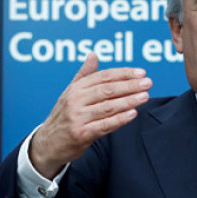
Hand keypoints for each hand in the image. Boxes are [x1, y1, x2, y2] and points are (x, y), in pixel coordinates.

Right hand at [29, 52, 151, 177]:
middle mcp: (75, 100)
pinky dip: (119, 119)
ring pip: (107, 107)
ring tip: (145, 96)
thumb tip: (93, 55)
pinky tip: (133, 114)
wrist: (48, 143)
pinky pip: (104, 125)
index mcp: (76, 88)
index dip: (124, 73)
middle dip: (129, 86)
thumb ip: (84, 75)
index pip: (103, 77)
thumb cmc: (65, 115)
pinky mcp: (81, 134)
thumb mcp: (71, 93)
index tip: (141, 73)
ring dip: (128, 101)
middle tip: (148, 83)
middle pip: (107, 90)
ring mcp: (78, 117)